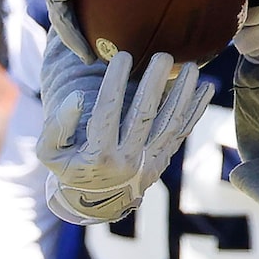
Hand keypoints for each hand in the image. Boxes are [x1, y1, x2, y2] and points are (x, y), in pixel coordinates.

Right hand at [39, 49, 208, 225]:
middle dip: (155, 84)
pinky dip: (196, 110)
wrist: (96, 202)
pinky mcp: (163, 160)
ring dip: (183, 94)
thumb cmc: (71, 168)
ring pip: (170, 124)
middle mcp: (127, 161)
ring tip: (192, 67)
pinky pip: (182, 132)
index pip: (107, 113)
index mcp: (98, 156)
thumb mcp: (52, 153)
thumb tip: (78, 98)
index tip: (123, 56)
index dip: (115, 83)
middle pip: (144, 116)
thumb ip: (58, 126)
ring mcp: (149, 162)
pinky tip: (206, 88)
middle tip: (164, 55)